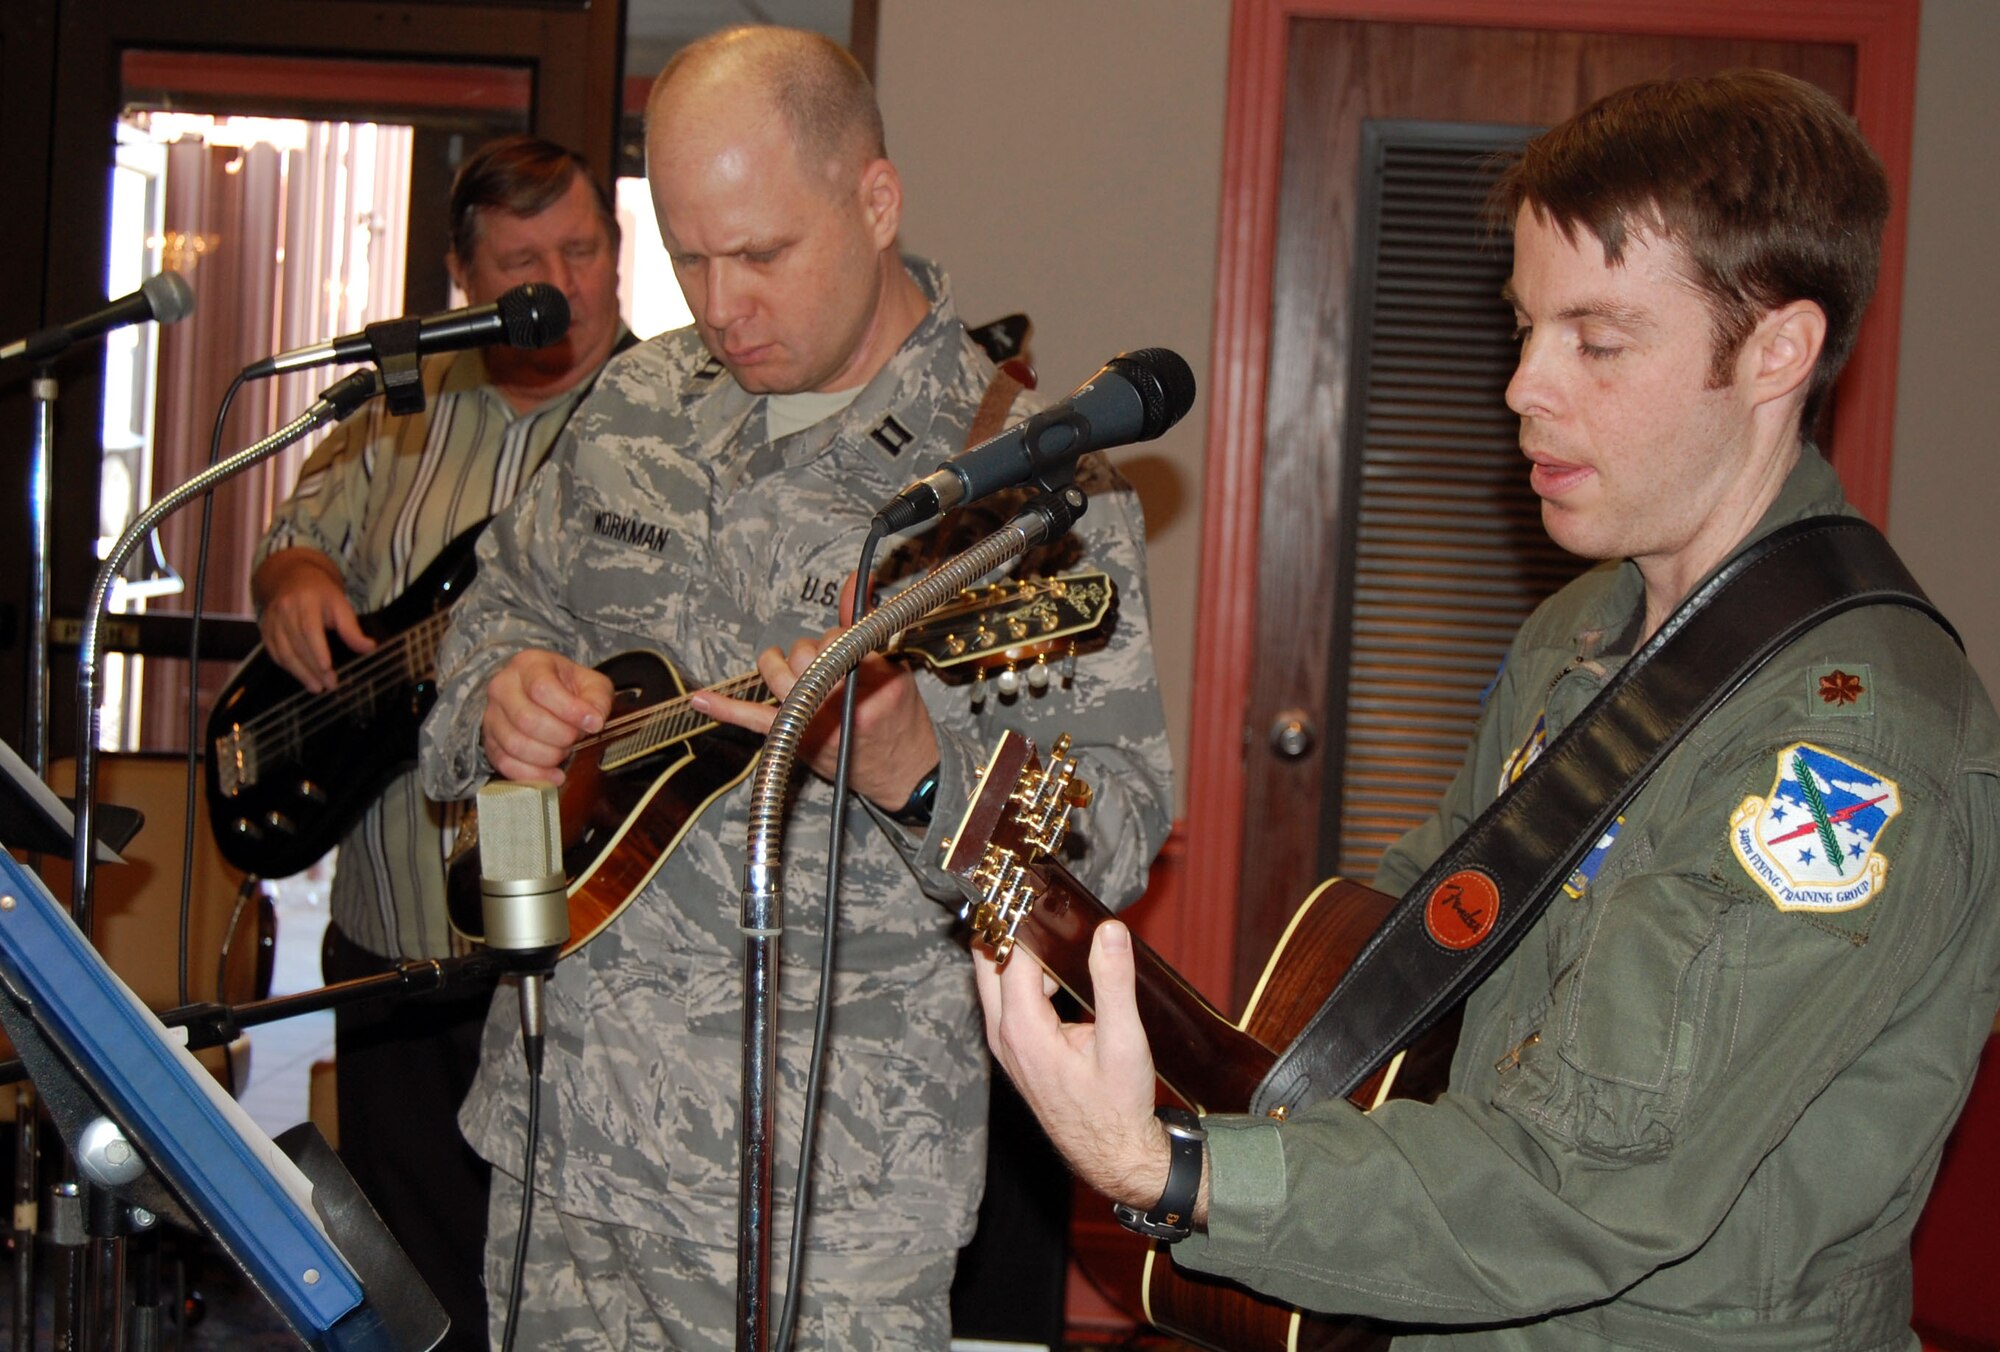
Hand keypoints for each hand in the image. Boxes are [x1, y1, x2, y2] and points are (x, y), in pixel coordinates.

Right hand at [253, 548, 375, 693]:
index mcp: (306, 601)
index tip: (327, 668)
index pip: (310, 628)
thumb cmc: (321, 594)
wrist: (292, 578)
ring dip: (299, 673)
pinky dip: (287, 667)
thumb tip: (369, 648)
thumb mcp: (340, 604)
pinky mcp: (265, 630)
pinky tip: (301, 677)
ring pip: (283, 651)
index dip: (317, 650)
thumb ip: (352, 628)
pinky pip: (274, 652)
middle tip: (329, 685)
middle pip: (297, 644)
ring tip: (316, 688)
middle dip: (313, 668)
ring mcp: (272, 620)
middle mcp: (285, 610)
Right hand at [481, 649, 613, 784]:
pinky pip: (505, 763)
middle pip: (527, 719)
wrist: (542, 693)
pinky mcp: (489, 741)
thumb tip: (594, 721)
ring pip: (515, 744)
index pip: (543, 689)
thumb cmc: (567, 688)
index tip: (593, 723)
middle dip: (561, 736)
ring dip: (548, 756)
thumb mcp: (591, 684)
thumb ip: (597, 699)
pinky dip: (533, 775)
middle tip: (576, 737)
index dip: (571, 711)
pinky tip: (554, 775)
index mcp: (529, 664)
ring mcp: (492, 715)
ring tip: (564, 750)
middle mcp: (503, 686)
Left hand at [688, 617, 938, 812]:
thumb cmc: (899, 719)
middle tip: (828, 662)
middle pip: (804, 653)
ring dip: (780, 664)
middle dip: (813, 649)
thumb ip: (863, 624)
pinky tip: (702, 699)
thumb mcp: (893, 666)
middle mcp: (834, 706)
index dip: (839, 637)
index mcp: (865, 686)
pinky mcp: (792, 739)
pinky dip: (726, 709)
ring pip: (778, 673)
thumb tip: (852, 580)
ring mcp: (809, 724)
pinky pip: (753, 721)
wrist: (901, 772)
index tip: (846, 642)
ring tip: (791, 668)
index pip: (837, 640)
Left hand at [974, 919, 1198, 1219]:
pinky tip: (1054, 967)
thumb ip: (1113, 983)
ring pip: (994, 980)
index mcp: (1023, 1030)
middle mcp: (1004, 1035)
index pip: (1010, 956)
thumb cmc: (1118, 1105)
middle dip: (1005, 928)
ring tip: (1047, 923)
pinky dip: (1022, 976)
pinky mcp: (1015, 1050)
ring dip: (1015, 952)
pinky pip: (1006, 999)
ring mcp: (1005, 1045)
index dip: (1021, 918)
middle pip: (986, 962)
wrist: (1111, 1153)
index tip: (1032, 886)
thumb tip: (1109, 932)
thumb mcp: (1124, 1042)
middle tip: (1031, 897)